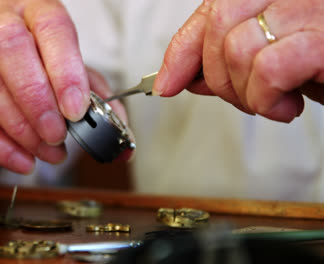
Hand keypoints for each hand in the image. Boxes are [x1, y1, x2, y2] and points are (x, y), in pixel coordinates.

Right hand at [0, 0, 91, 173]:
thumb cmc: (33, 73)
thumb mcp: (70, 77)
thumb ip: (96, 101)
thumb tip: (121, 142)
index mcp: (34, 8)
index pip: (51, 26)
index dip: (65, 69)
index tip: (77, 108)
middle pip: (10, 49)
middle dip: (38, 101)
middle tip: (58, 135)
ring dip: (21, 128)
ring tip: (47, 152)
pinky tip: (21, 159)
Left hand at [153, 0, 323, 122]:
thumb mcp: (272, 58)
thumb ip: (229, 60)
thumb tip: (184, 77)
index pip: (211, 10)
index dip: (181, 50)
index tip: (165, 84)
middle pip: (218, 24)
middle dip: (219, 78)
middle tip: (248, 99)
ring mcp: (313, 7)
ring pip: (237, 48)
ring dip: (247, 95)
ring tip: (276, 102)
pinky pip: (269, 67)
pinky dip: (266, 99)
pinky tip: (288, 106)